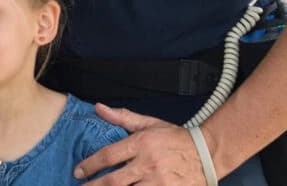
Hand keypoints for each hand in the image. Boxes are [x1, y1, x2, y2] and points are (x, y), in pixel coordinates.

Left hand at [74, 104, 206, 184]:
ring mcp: (159, 182)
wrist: (208, 154)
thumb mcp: (149, 123)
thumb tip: (98, 108)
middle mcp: (148, 164)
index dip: (90, 165)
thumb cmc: (176, 138)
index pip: (109, 155)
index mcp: (142, 143)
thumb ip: (122, 117)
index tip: (78, 171)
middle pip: (114, 181)